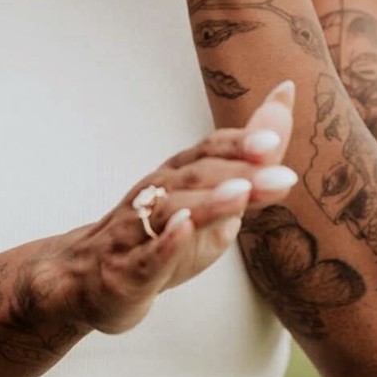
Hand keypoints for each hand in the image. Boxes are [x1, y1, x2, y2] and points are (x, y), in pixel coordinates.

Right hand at [40, 80, 295, 334]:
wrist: (93, 278)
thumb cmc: (161, 234)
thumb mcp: (213, 198)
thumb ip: (252, 158)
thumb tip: (284, 98)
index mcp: (177, 175)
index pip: (209, 151)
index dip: (239, 144)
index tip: (274, 141)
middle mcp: (156, 193)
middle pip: (196, 175)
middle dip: (237, 169)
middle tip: (278, 166)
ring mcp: (138, 229)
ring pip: (172, 209)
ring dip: (208, 200)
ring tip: (241, 194)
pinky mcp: (128, 269)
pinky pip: (146, 253)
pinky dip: (166, 240)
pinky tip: (185, 227)